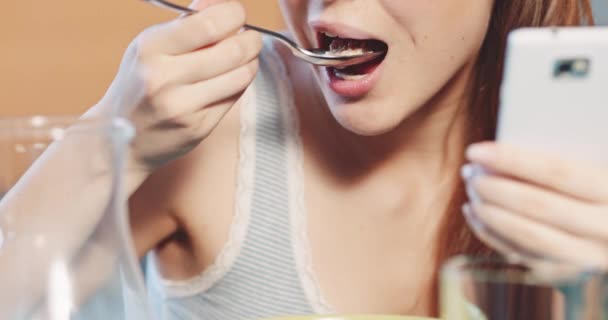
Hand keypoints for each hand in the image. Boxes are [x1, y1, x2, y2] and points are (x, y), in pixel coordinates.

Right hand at [94, 0, 261, 175]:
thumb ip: (188, 23)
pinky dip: (240, 83)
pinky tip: (232, 77)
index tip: (237, 14)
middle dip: (251, 40)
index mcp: (152, 48)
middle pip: (233, 52)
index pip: (209, 25)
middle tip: (251, 38)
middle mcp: (165, 78)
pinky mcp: (198, 128)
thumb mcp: (153, 45)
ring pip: (241, 76)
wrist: (122, 132)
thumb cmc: (142, 81)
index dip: (234, 15)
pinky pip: (234, 98)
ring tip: (246, 57)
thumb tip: (222, 4)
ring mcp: (182, 107)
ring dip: (251, 62)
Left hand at [462, 142, 607, 269]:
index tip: (474, 151)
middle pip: (537, 205)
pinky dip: (492, 234)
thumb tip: (502, 152)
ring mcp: (589, 258)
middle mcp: (606, 228)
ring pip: (528, 235)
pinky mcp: (570, 279)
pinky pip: (524, 256)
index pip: (557, 172)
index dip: (512, 160)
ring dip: (490, 211)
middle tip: (468, 172)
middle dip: (494, 187)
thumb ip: (563, 164)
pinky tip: (475, 214)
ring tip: (471, 189)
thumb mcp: (597, 173)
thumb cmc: (599, 195)